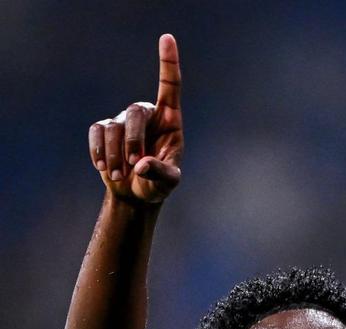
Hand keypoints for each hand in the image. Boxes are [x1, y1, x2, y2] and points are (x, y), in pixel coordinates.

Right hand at [88, 34, 182, 203]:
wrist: (136, 194)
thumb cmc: (158, 184)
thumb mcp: (167, 184)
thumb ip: (161, 173)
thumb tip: (141, 165)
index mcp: (169, 120)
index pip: (170, 86)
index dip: (168, 62)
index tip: (167, 38)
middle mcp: (147, 114)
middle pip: (135, 112)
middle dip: (132, 140)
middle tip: (133, 164)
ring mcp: (124, 120)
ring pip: (113, 127)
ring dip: (114, 155)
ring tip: (117, 177)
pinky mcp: (104, 130)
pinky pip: (97, 132)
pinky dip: (98, 151)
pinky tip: (102, 168)